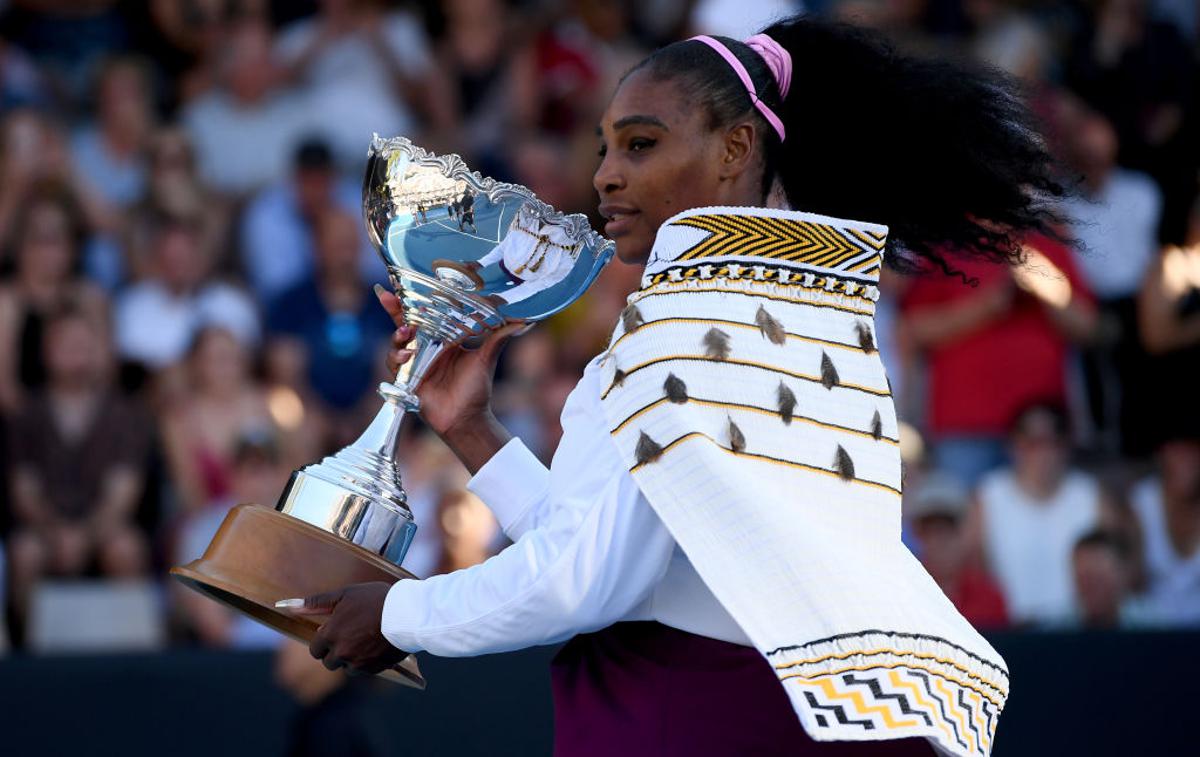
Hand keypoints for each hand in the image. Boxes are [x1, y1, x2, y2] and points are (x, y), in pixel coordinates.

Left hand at [290, 582, 407, 674]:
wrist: (408, 613)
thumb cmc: (376, 599)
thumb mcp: (345, 594)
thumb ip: (317, 603)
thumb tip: (290, 606)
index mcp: (331, 635)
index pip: (315, 649)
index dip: (323, 641)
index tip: (333, 633)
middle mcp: (342, 652)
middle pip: (329, 662)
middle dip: (336, 651)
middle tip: (350, 636)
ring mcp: (359, 663)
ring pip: (347, 668)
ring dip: (352, 658)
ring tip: (366, 640)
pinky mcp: (375, 669)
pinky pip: (365, 671)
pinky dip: (368, 662)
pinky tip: (377, 646)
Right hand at [377, 285, 521, 437]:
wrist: (467, 419)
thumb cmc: (476, 389)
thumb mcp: (487, 358)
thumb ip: (500, 338)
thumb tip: (525, 322)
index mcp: (443, 339)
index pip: (425, 314)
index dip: (413, 300)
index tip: (403, 283)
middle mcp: (426, 348)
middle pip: (404, 323)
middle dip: (393, 308)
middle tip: (386, 296)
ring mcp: (414, 363)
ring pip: (396, 342)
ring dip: (397, 335)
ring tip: (406, 332)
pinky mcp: (406, 379)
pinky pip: (394, 364)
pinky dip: (397, 358)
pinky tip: (406, 357)